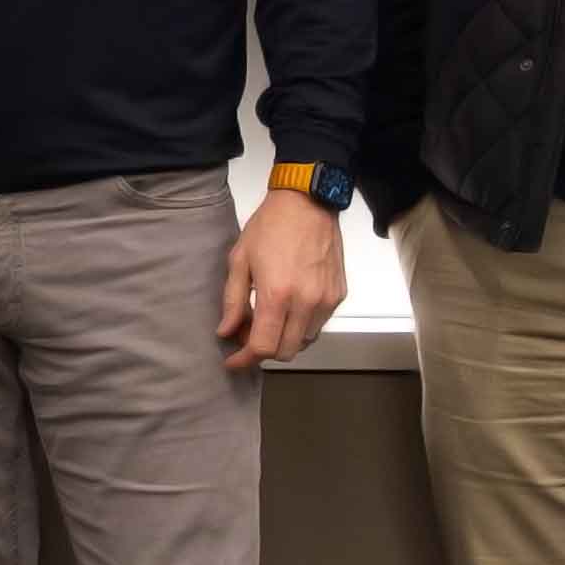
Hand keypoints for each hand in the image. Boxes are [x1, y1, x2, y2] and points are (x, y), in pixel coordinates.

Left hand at [220, 189, 344, 371]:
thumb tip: (226, 331)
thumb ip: (233, 301)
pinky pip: (318, 325)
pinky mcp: (338, 295)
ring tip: (268, 320)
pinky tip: (288, 310)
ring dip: (283, 340)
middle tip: (247, 334)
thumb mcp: (240, 261)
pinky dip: (301, 327)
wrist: (307, 203)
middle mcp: (306, 302)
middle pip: (285, 351)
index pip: (263, 347)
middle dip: (263, 351)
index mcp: (277, 294)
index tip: (234, 361)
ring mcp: (326, 300)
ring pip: (304, 342)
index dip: (245, 360)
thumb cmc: (271, 226)